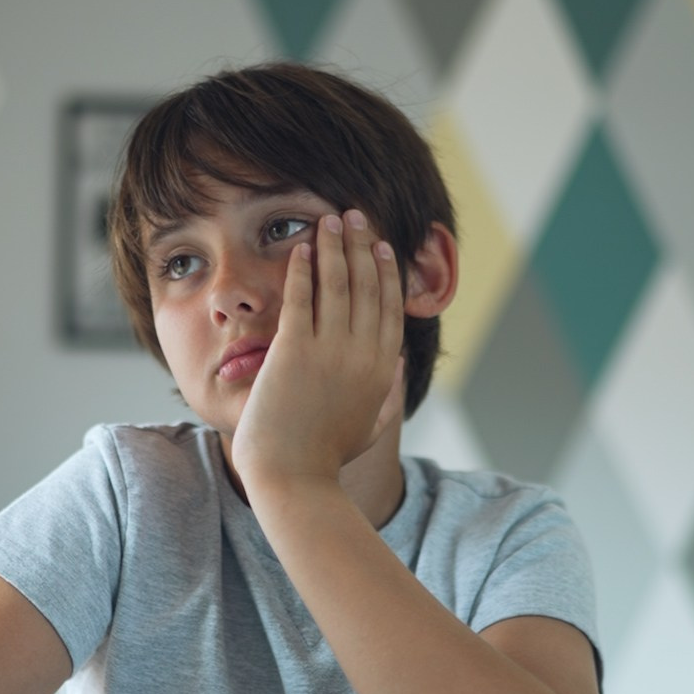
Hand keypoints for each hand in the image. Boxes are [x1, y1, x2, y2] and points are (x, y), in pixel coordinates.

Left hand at [230, 208, 404, 494]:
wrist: (293, 478)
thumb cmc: (325, 459)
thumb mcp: (369, 427)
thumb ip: (389, 395)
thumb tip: (400, 365)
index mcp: (382, 372)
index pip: (388, 308)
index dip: (385, 273)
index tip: (381, 246)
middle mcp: (362, 355)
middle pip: (366, 287)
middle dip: (361, 245)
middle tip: (355, 215)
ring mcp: (329, 352)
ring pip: (337, 285)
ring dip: (334, 246)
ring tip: (329, 219)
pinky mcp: (294, 352)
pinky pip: (301, 299)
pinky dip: (304, 270)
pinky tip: (302, 248)